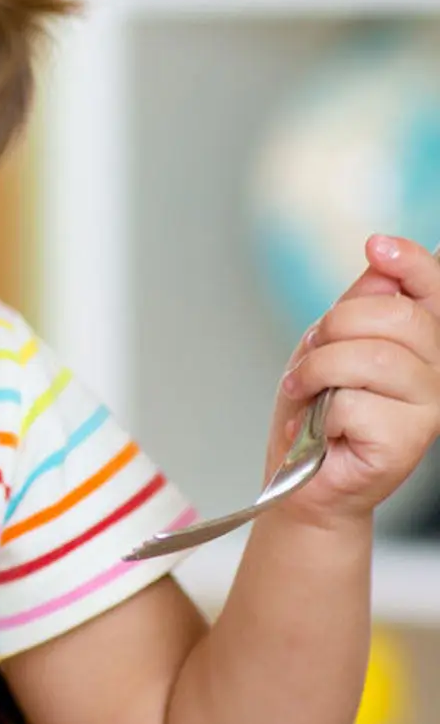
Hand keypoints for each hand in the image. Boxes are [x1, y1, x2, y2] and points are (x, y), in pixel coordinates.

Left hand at [264, 234, 439, 529]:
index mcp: (422, 341)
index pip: (434, 289)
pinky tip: (320, 433)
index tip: (377, 245)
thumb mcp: (328, 344)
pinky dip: (320, 416)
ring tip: (307, 394)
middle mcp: (438, 370)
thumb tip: (382, 256)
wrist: (298, 477)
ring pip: (371, 358)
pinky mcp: (411, 440)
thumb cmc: (314, 412)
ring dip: (318, 372)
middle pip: (394, 317)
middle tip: (312, 359)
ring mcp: (430, 406)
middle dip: (335, 328)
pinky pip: (354, 403)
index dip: (413, 262)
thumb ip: (360, 303)